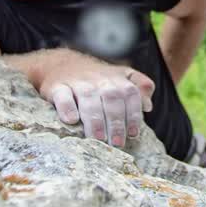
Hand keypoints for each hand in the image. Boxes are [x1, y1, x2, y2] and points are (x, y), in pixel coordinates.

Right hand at [39, 60, 154, 148]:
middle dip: (115, 121)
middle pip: (111, 97)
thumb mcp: (120, 76)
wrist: (61, 63)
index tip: (133, 134)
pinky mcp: (57, 87)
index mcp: (116, 78)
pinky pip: (62, 95)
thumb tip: (148, 106)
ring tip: (98, 139)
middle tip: (117, 143)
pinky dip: (67, 107)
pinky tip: (71, 120)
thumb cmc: (96, 77)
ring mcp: (77, 82)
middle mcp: (98, 79)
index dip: (133, 114)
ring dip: (95, 119)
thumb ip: (138, 87)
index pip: (130, 93)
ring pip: (88, 98)